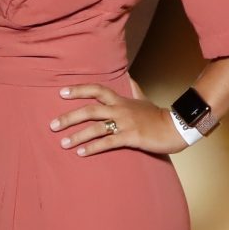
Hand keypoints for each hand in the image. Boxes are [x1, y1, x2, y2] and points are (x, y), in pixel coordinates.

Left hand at [50, 84, 182, 156]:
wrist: (175, 127)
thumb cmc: (157, 115)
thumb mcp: (143, 98)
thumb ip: (133, 88)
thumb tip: (128, 76)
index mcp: (121, 100)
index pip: (96, 90)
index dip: (78, 90)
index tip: (61, 93)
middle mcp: (120, 109)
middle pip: (89, 110)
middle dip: (69, 117)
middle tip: (52, 125)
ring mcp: (125, 123)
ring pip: (96, 128)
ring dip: (77, 136)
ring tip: (63, 143)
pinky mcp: (131, 137)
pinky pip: (108, 142)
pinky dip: (93, 148)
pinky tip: (81, 153)